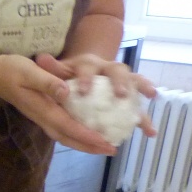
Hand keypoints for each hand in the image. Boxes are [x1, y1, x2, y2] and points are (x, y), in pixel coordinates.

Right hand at [0, 54, 114, 153]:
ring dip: (84, 144)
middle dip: (90, 146)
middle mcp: (43, 118)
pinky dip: (77, 135)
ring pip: (65, 136)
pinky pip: (63, 130)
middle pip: (68, 138)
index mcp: (43, 109)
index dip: (88, 136)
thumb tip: (66, 93)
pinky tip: (88, 132)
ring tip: (103, 146)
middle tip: (111, 150)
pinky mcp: (43, 114)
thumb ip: (47, 82)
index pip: (68, 127)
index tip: (105, 142)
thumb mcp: (29, 71)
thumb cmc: (12, 70)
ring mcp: (42, 117)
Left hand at [36, 52, 158, 138]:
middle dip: (121, 82)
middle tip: (121, 95)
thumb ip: (52, 68)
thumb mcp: (57, 70)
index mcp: (89, 64)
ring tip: (147, 112)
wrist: (84, 69)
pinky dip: (144, 119)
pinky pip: (136, 107)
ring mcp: (121, 82)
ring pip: (134, 86)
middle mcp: (108, 70)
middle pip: (118, 71)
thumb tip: (41, 58)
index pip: (88, 68)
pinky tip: (150, 133)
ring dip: (141, 97)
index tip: (83, 91)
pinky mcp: (127, 96)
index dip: (87, 78)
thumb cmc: (67, 73)